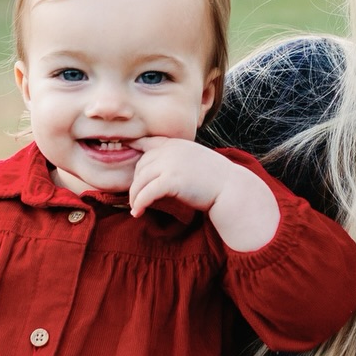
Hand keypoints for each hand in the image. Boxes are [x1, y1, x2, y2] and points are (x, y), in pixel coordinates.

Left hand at [129, 138, 279, 251]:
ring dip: (135, 196)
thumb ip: (177, 158)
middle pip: (140, 165)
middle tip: (136, 196)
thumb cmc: (215, 179)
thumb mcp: (194, 158)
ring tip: (135, 208)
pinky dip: (139, 203)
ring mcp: (170, 164)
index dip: (133, 148)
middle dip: (136, 182)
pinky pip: (146, 193)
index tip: (124, 152)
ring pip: (140, 180)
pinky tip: (137, 213)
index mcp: (176, 143)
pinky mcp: (171, 180)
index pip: (147, 142)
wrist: (231, 188)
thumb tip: (160, 170)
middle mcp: (170, 150)